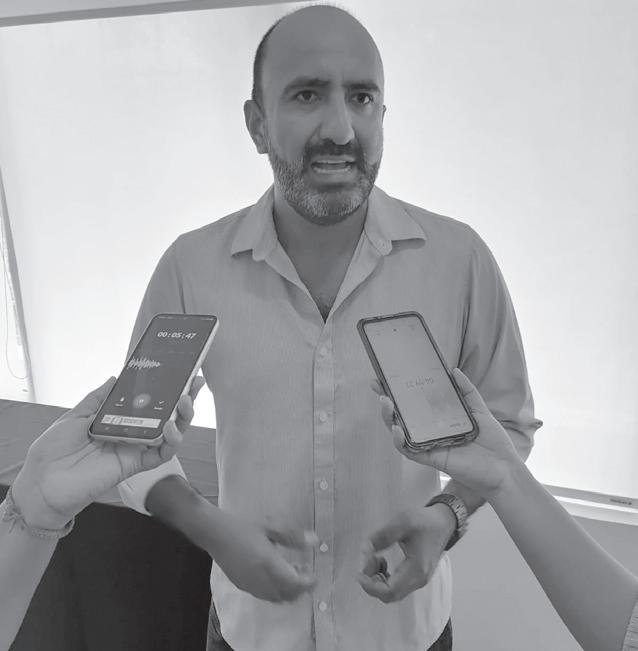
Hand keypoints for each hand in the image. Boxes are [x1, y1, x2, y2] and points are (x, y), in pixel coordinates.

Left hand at [11, 376, 204, 528]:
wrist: (40, 483)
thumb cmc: (52, 452)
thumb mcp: (74, 416)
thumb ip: (97, 398)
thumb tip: (115, 378)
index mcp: (117, 421)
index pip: (148, 404)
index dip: (164, 391)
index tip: (178, 374)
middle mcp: (130, 434)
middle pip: (165, 416)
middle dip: (183, 400)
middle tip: (193, 384)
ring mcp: (133, 449)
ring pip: (169, 435)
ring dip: (182, 418)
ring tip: (185, 403)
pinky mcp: (133, 465)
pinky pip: (159, 455)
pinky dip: (170, 442)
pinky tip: (170, 428)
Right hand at [210, 511, 317, 602]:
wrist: (215, 533)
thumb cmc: (243, 525)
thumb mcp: (270, 527)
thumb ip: (292, 537)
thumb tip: (314, 542)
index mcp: (269, 564)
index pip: (295, 584)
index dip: (308, 583)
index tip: (315, 575)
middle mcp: (260, 579)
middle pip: (288, 595)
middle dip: (300, 588)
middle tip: (305, 571)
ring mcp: (250, 585)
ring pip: (276, 598)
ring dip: (288, 590)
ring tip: (291, 571)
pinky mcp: (242, 586)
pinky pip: (264, 596)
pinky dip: (275, 591)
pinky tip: (274, 574)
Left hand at [358, 503, 454, 601]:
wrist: (443, 522)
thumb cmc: (423, 521)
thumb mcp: (401, 522)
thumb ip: (381, 537)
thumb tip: (364, 553)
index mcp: (416, 570)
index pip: (389, 592)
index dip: (370, 586)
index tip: (359, 572)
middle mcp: (419, 580)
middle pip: (389, 596)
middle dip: (372, 582)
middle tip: (369, 560)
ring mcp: (419, 580)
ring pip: (392, 592)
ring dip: (377, 580)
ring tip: (376, 558)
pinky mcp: (417, 576)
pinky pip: (396, 586)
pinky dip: (384, 578)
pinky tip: (382, 561)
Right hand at [375, 368, 522, 499]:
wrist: (503, 468)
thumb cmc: (492, 442)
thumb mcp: (479, 410)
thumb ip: (467, 391)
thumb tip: (453, 370)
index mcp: (438, 419)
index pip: (414, 403)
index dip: (398, 391)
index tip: (385, 377)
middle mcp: (429, 431)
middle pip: (401, 416)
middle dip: (386, 401)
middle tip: (378, 386)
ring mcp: (428, 444)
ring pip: (399, 432)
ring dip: (388, 417)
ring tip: (386, 402)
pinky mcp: (430, 458)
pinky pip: (409, 450)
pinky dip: (400, 440)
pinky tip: (398, 429)